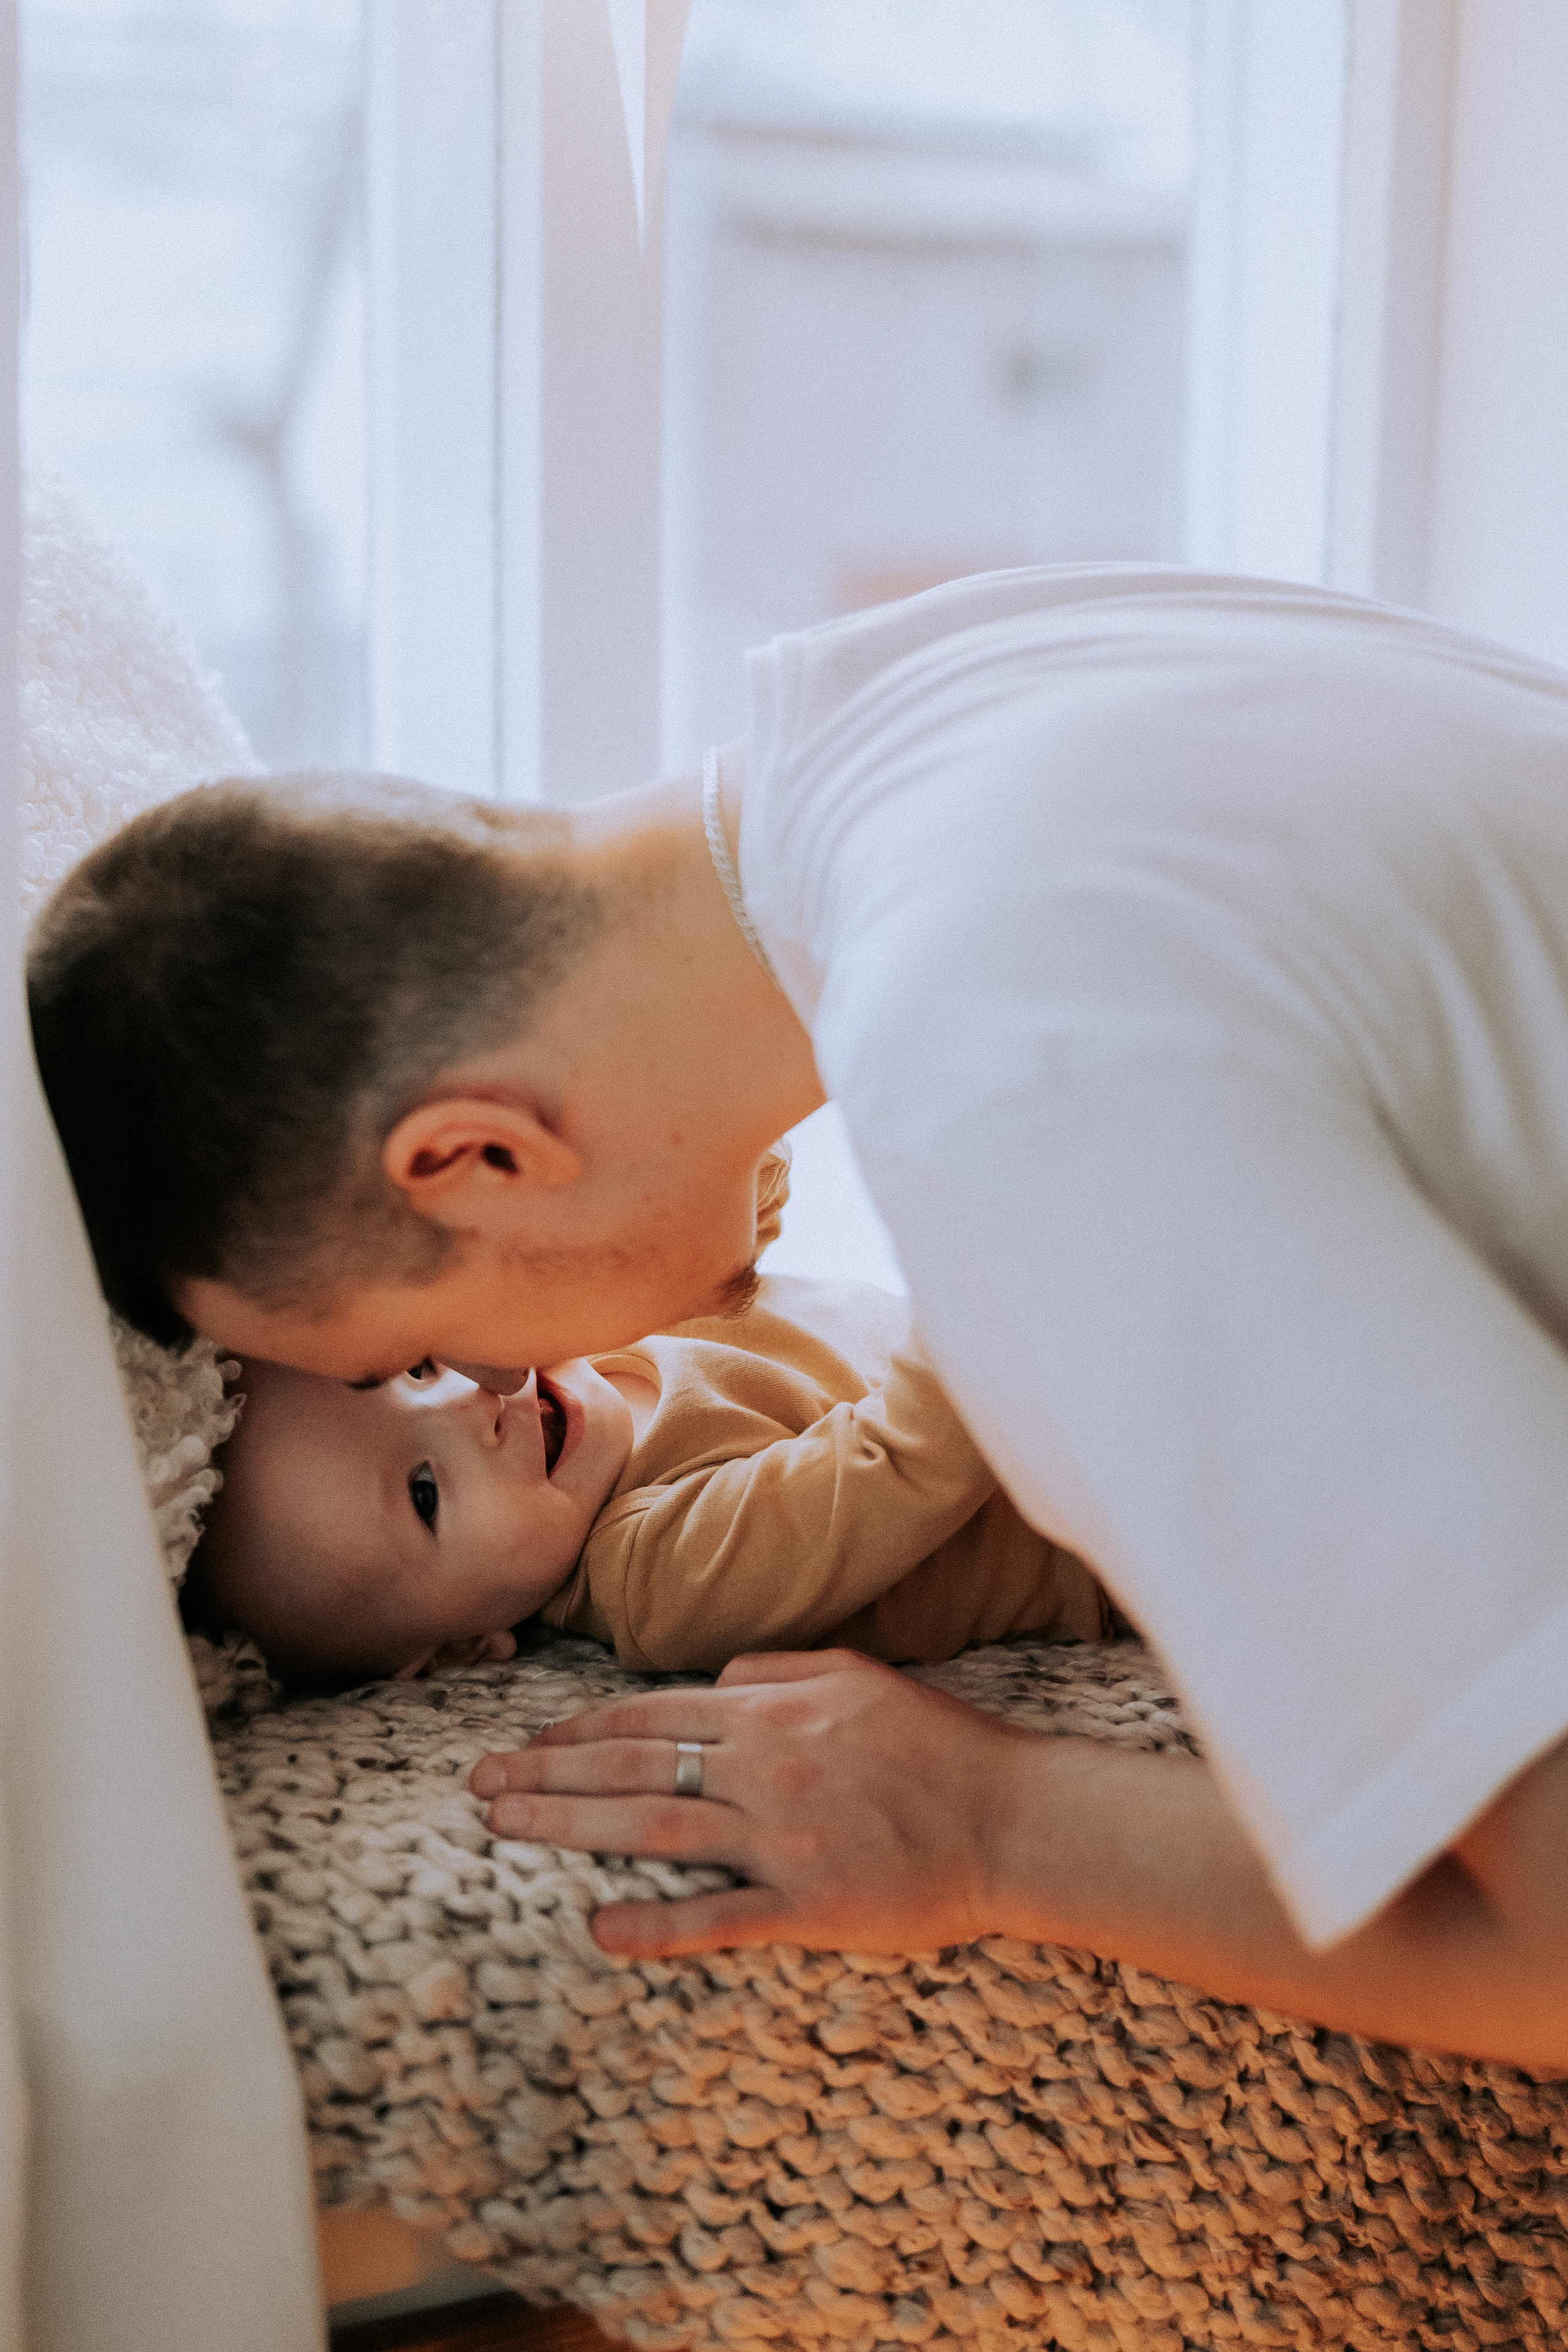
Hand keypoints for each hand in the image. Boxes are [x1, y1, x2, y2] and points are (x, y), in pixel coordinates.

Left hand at [469, 1649, 1039, 1957]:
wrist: (1012, 1817)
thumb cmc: (938, 1745)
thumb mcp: (855, 1675)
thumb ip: (775, 1672)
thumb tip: (710, 1686)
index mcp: (771, 1712)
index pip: (649, 1717)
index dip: (577, 1730)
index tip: (523, 1741)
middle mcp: (763, 1766)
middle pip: (631, 1767)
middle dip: (546, 1772)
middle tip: (479, 1786)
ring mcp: (782, 1837)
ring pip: (654, 1827)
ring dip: (570, 1826)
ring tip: (505, 1827)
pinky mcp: (808, 1904)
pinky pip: (720, 1916)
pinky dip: (657, 1924)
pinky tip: (601, 1929)